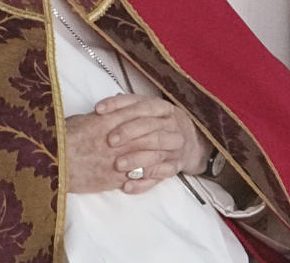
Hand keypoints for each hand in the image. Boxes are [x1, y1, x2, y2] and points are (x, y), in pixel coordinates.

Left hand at [96, 94, 212, 193]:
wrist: (190, 141)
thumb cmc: (157, 123)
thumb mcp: (145, 110)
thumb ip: (124, 108)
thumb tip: (100, 109)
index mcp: (162, 108)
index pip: (141, 104)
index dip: (118, 106)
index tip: (98, 111)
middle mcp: (171, 126)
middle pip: (150, 128)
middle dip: (128, 133)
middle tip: (109, 141)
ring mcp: (176, 148)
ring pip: (156, 153)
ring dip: (136, 160)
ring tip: (117, 165)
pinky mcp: (175, 167)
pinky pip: (160, 176)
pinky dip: (143, 183)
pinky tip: (127, 186)